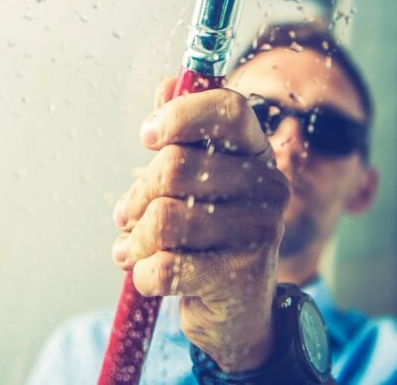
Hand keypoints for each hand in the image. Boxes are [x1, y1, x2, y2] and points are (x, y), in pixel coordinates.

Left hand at [112, 78, 290, 371]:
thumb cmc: (209, 233)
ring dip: (135, 239)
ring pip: (164, 219)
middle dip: (138, 195)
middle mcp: (269, 186)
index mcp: (256, 152)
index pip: (228, 109)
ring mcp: (260, 233)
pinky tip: (150, 275)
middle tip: (127, 214)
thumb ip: (183, 131)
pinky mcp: (240, 278)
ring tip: (132, 247)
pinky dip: (144, 274)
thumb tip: (166, 83)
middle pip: (177, 166)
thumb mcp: (197, 179)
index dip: (180, 115)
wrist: (239, 312)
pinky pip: (165, 268)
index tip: (147, 136)